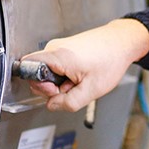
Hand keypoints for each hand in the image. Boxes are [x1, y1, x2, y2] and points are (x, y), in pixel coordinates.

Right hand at [21, 18, 148, 111]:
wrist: (122, 42)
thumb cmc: (111, 60)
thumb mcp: (92, 90)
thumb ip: (69, 102)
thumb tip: (52, 106)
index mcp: (57, 56)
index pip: (26, 69)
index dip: (39, 86)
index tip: (55, 90)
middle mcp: (54, 48)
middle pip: (37, 74)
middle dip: (53, 87)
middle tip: (73, 87)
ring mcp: (59, 47)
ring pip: (48, 72)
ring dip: (62, 82)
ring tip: (81, 80)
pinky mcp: (65, 49)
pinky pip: (57, 67)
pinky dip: (67, 75)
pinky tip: (82, 74)